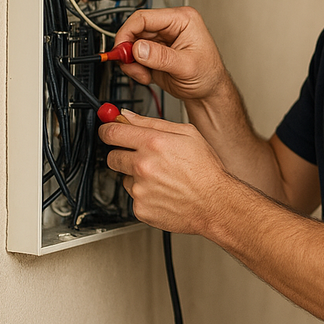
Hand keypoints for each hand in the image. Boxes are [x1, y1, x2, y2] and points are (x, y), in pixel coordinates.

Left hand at [99, 110, 238, 234]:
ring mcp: (139, 189)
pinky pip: (133, 197)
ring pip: (124, 178)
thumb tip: (128, 116)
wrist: (215, 203)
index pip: (112, 132)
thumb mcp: (188, 134)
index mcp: (153, 143)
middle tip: (142, 158)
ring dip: (136, 176)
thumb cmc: (206, 170)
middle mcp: (143, 166)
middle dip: (123, 154)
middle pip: (112, 156)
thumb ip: (153, 122)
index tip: (109, 131)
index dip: (108, 129)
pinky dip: (145, 194)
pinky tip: (163, 192)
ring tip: (162, 178)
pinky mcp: (140, 208)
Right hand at [114, 6, 230, 102]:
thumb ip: (162, 57)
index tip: (121, 49)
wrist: (209, 92)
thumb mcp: (187, 66)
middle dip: (129, 51)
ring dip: (132, 63)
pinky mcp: (154, 54)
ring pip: (132, 45)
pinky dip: (135, 69)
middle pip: (135, 30)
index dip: (128, 32)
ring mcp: (161, 41)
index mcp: (182, 20)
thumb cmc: (209, 75)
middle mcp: (170, 27)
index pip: (144, 17)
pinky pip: (134, 57)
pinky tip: (147, 76)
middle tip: (131, 66)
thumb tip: (139, 49)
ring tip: (144, 75)